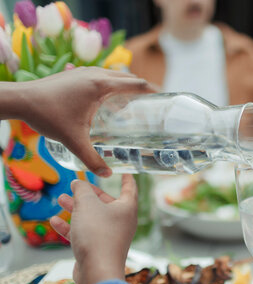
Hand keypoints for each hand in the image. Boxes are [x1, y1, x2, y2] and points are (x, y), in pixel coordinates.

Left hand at [17, 67, 152, 176]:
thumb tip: (107, 173)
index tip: (163, 98)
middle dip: (141, 88)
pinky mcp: (75, 74)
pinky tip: (108, 101)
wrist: (21, 100)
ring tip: (133, 102)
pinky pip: (101, 76)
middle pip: (127, 77)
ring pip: (113, 75)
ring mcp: (84, 71)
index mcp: (100, 85)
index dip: (152, 90)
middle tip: (151, 104)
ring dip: (125, 86)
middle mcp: (95, 74)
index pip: (135, 83)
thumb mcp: (73, 140)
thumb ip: (91, 158)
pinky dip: (111, 85)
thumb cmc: (48, 116)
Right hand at [50, 175, 137, 283]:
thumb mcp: (87, 204)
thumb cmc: (97, 234)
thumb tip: (79, 184)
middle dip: (90, 194)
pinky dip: (71, 227)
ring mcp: (111, 236)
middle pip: (107, 203)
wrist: (97, 271)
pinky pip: (85, 233)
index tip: (124, 171)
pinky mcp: (98, 249)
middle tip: (76, 185)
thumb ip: (82, 190)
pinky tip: (54, 221)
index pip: (129, 188)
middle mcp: (122, 222)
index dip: (126, 178)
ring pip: (93, 218)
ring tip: (61, 199)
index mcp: (127, 208)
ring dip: (77, 208)